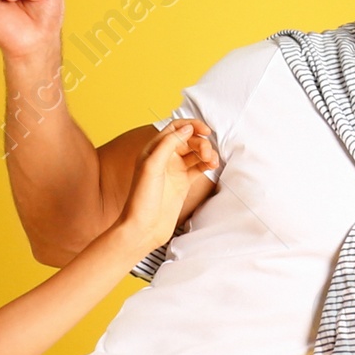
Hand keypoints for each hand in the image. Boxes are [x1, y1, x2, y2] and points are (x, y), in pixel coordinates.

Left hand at [118, 120, 217, 249]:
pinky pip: (198, 168)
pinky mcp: (182, 184)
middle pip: (189, 140)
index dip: (191, 126)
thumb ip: (169, 144)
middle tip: (207, 154)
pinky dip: (207, 164)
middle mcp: (164, 158)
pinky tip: (212, 166)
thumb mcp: (152, 166)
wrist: (143, 228)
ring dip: (206, 153)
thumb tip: (187, 129)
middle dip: (201, 143)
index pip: (175, 128)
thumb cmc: (141, 199)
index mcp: (153, 149)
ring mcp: (174, 171)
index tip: (205, 131)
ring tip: (212, 161)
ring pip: (195, 153)